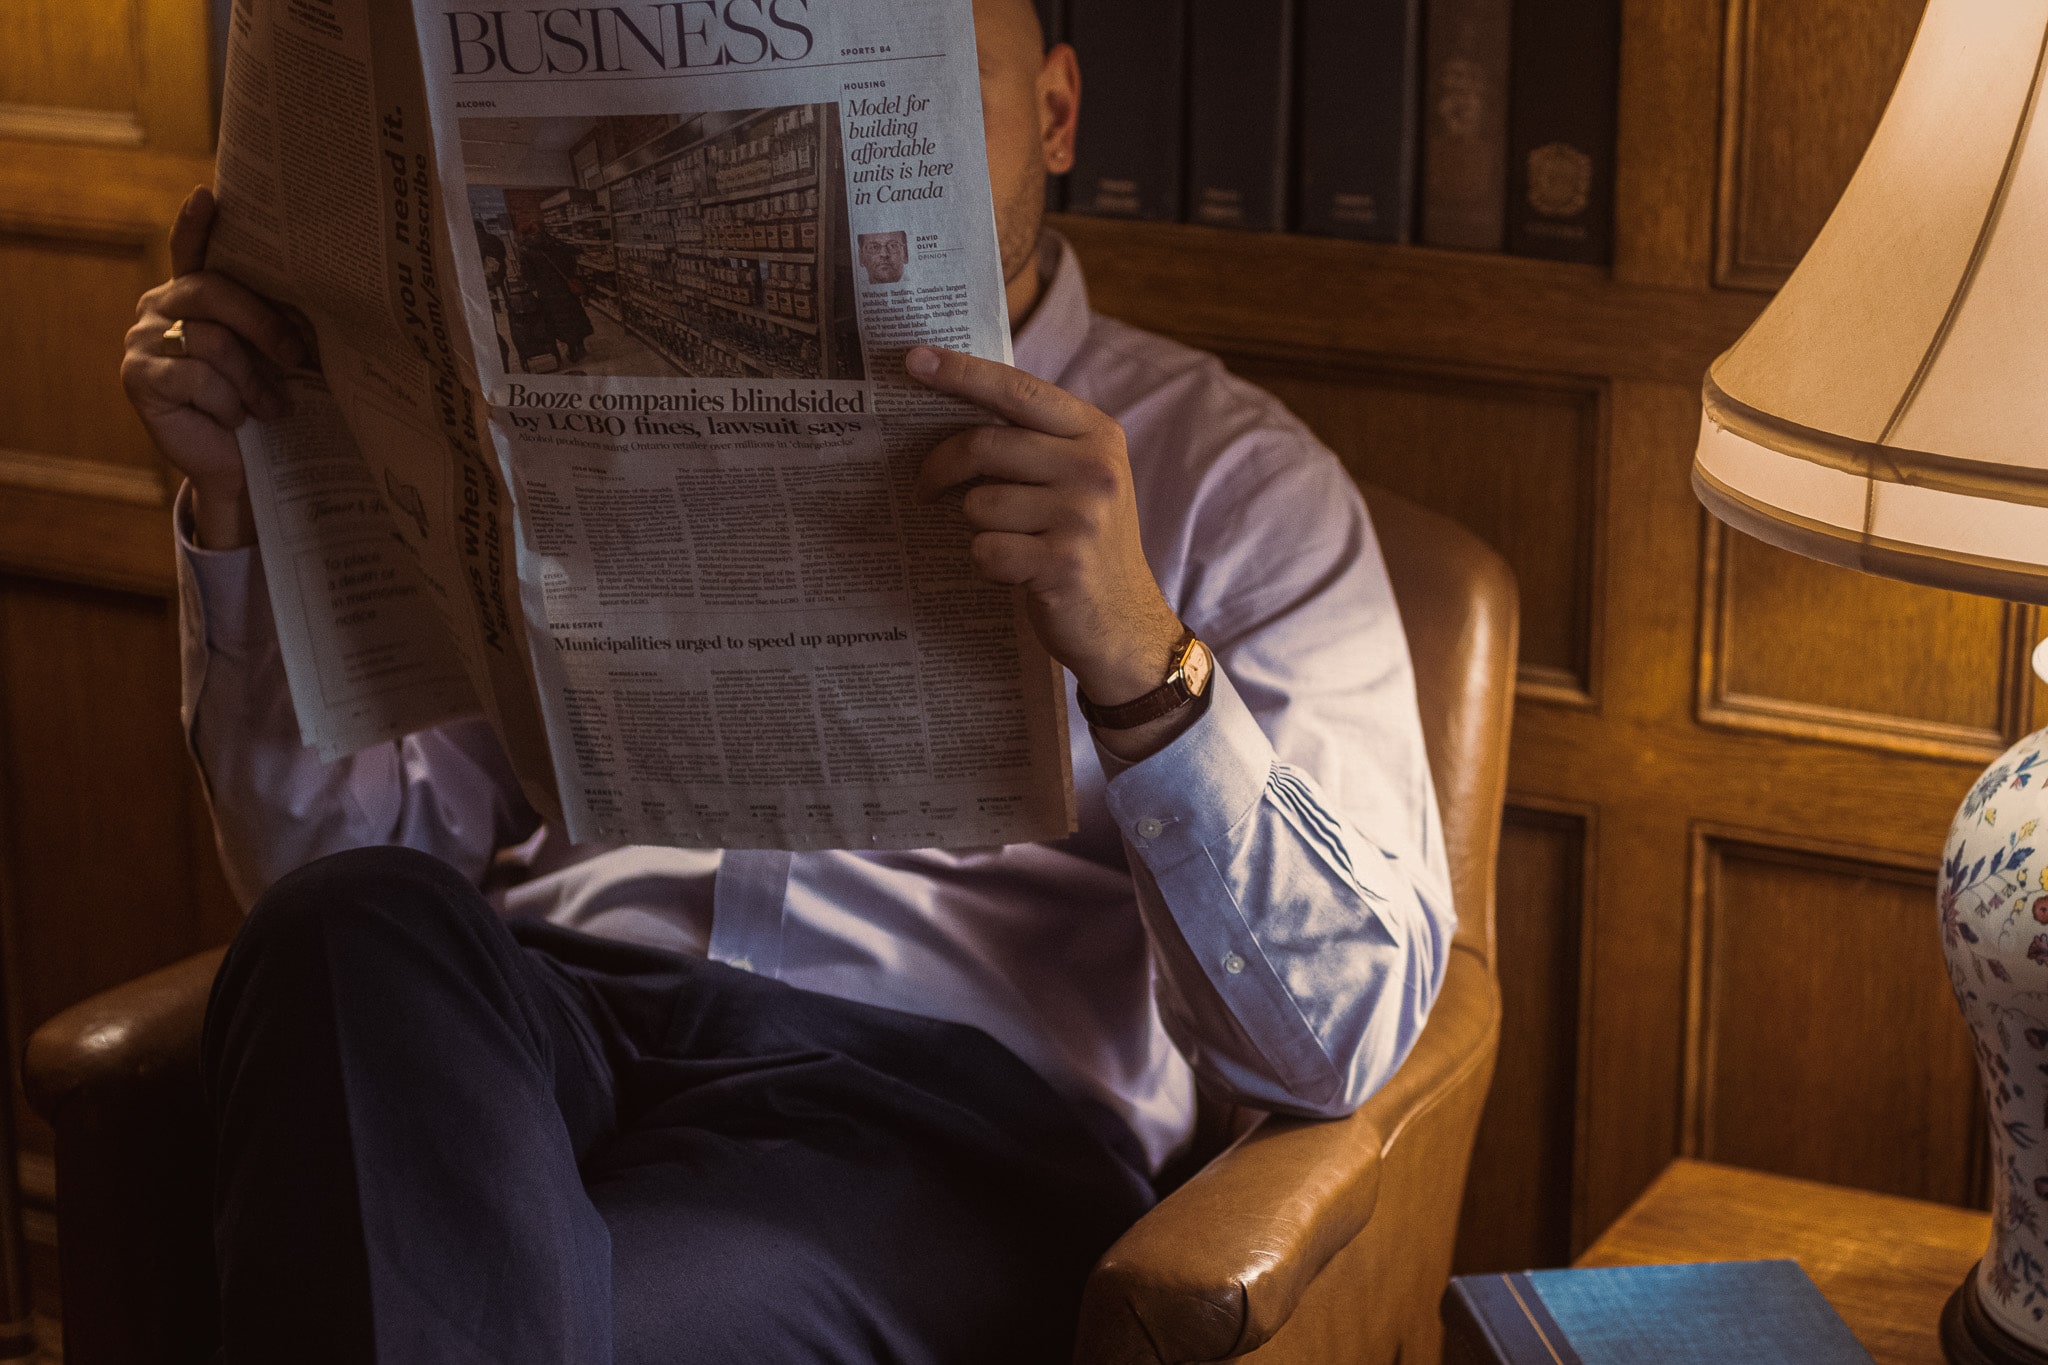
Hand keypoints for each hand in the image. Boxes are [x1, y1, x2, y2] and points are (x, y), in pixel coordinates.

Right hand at [121, 187, 305, 548]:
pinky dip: (226, 403)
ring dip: (252, 380)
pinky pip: (195, 377)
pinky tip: (233, 419)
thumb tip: (311, 314)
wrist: (241, 467)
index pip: (191, 250)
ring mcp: (141, 339)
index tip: (209, 195)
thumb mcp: (275, 361)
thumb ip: (278, 328)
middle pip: (212, 291)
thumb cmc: (263, 406)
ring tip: (271, 406)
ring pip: (211, 342)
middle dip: (264, 323)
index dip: (196, 224)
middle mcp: (160, 306)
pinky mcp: (137, 377)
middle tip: (298, 356)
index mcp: (194, 294)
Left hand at [908, 346, 1194, 759]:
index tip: (914, 360)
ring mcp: (1082, 516)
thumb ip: (1033, 442)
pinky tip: (1018, 572)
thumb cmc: (1084, 542)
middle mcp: (1095, 468)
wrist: (1125, 622)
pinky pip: (987, 550)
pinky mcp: (1062, 563)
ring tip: (1011, 542)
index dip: (962, 373)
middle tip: (925, 486)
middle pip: (984, 446)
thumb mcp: (1078, 478)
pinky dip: (989, 564)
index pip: (1017, 390)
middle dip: (941, 467)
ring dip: (979, 527)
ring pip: (979, 504)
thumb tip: (951, 408)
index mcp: (1097, 434)